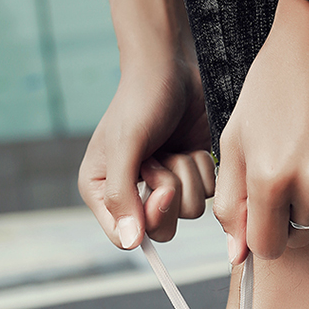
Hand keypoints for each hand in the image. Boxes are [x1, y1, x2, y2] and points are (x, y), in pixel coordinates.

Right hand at [79, 59, 213, 247]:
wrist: (170, 66)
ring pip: (189, 212)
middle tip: (166, 162)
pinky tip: (188, 146)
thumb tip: (129, 242)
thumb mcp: (124, 147)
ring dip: (187, 176)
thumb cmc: (139, 101)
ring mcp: (163, 186)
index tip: (162, 190)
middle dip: (170, 195)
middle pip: (161, 230)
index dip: (147, 220)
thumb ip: (121, 195)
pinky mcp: (188, 175)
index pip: (123, 236)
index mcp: (101, 192)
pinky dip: (202, 169)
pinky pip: (206, 194)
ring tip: (173, 148)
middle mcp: (131, 194)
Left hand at [213, 0, 308, 262]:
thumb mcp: (235, 142)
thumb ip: (231, 204)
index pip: (265, 247)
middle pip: (299, 238)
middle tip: (280, 181)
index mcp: (272, 179)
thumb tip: (238, 257)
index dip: (258, 234)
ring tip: (306, 161)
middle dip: (285, 222)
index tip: (258, 215)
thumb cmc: (270, 89)